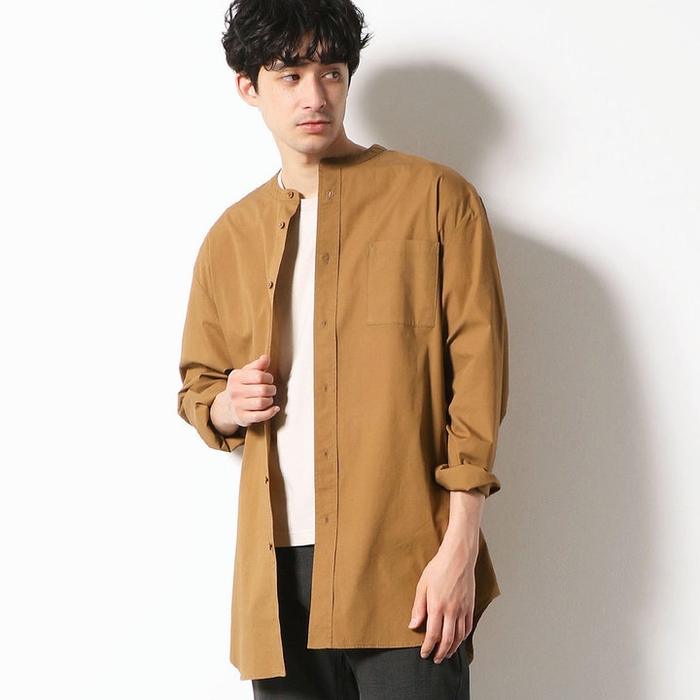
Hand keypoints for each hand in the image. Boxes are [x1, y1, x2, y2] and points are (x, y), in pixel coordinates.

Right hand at [210, 354, 278, 434]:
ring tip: (269, 398)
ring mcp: (237, 406)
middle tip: (271, 389)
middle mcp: (234, 392)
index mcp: (236, 377)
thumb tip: (265, 358)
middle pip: (262, 390)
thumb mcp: (246, 373)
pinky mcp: (242, 418)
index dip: (269, 378)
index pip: (258, 376)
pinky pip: (260, 416)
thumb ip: (257, 365)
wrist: (227, 406)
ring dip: (270, 400)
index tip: (269, 379)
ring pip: (262, 403)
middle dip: (272, 389)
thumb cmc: (241, 387)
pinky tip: (274, 408)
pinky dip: (270, 412)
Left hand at [408, 490, 483, 663]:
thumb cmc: (438, 568)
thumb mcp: (422, 585)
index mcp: (437, 606)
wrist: (458, 557)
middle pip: (447, 640)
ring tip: (446, 654)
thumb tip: (413, 625)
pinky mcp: (470, 606)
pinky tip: (458, 640)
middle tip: (435, 659)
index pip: (433, 635)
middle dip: (440, 653)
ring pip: (459, 637)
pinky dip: (463, 638)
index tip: (424, 653)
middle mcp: (452, 611)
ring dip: (452, 648)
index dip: (428, 647)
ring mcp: (463, 609)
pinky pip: (468, 627)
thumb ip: (418, 607)